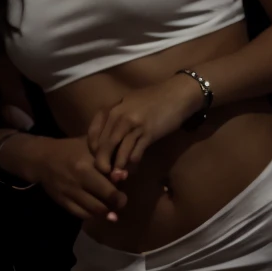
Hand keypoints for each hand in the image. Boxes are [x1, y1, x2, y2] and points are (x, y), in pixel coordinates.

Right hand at [5, 134, 127, 222]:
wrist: (44, 159)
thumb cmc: (73, 148)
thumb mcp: (92, 146)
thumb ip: (109, 157)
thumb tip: (125, 172)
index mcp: (86, 167)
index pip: (106, 185)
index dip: (118, 192)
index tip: (125, 195)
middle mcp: (77, 183)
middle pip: (100, 201)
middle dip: (114, 205)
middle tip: (122, 204)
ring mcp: (69, 194)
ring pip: (90, 210)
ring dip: (104, 213)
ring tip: (114, 212)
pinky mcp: (62, 201)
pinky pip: (79, 213)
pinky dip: (91, 215)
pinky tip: (99, 212)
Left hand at [87, 73, 205, 175]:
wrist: (179, 93)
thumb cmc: (154, 98)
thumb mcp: (130, 103)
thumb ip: (116, 119)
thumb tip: (107, 142)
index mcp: (112, 108)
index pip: (92, 136)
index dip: (93, 152)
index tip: (100, 159)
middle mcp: (119, 116)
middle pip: (103, 147)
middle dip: (103, 164)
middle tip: (106, 174)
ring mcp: (134, 125)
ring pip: (118, 153)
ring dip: (117, 168)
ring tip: (118, 177)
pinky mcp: (148, 133)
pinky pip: (134, 154)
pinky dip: (132, 165)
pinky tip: (133, 168)